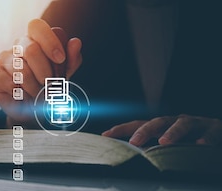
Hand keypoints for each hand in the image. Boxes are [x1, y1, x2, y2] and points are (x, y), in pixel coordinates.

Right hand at [0, 18, 82, 125]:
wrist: (33, 109)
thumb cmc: (49, 86)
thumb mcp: (65, 74)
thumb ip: (72, 59)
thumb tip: (75, 42)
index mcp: (35, 39)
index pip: (37, 27)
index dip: (49, 41)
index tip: (60, 59)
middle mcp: (18, 45)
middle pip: (30, 49)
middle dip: (45, 71)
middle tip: (50, 84)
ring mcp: (4, 58)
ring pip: (21, 69)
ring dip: (34, 87)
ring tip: (37, 93)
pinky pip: (8, 82)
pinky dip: (20, 93)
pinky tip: (23, 95)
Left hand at [102, 114, 221, 145]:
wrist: (219, 135)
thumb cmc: (191, 142)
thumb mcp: (171, 146)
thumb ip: (153, 150)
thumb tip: (131, 159)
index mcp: (163, 126)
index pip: (138, 124)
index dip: (122, 129)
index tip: (105, 135)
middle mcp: (176, 122)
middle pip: (158, 122)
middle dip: (145, 130)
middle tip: (135, 141)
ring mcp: (196, 124)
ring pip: (182, 124)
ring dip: (172, 133)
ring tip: (164, 142)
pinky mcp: (214, 129)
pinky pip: (210, 133)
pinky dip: (205, 139)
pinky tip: (200, 145)